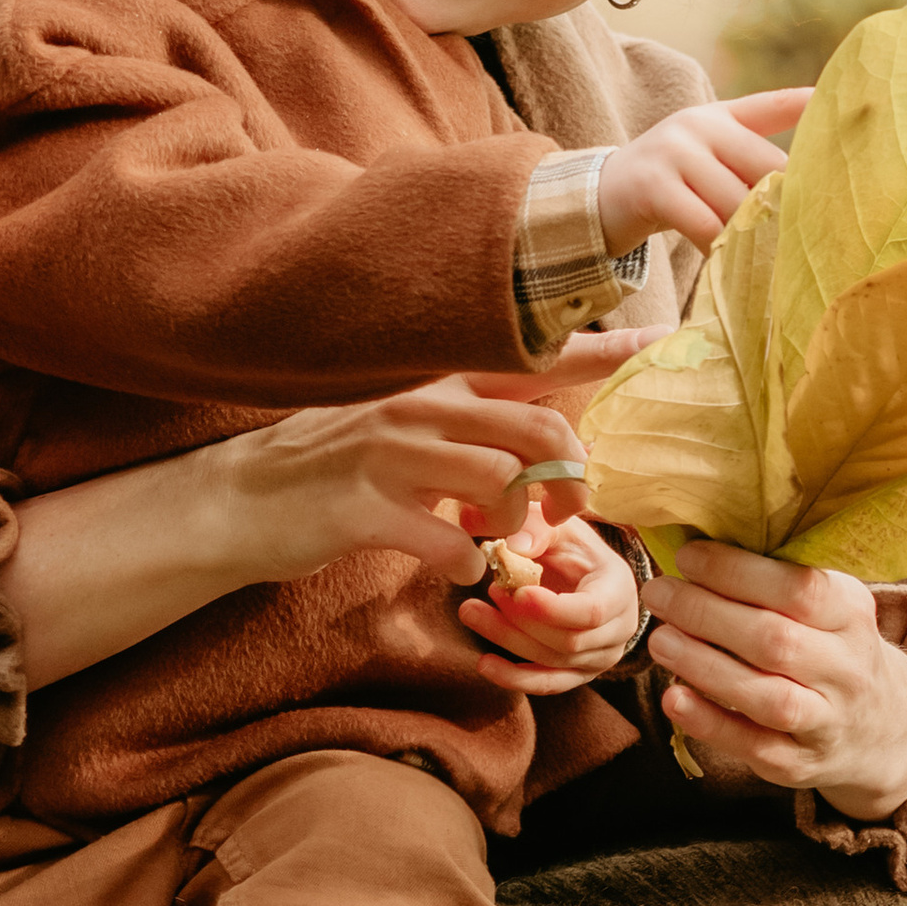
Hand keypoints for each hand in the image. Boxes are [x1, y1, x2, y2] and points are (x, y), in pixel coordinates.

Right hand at [222, 376, 592, 588]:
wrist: (239, 499)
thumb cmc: (333, 466)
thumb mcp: (404, 425)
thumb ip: (470, 425)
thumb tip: (539, 445)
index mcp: (437, 383)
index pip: (538, 358)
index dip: (606, 352)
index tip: (667, 343)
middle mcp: (419, 406)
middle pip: (539, 431)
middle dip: (569, 481)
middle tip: (562, 516)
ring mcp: (390, 455)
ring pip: (502, 483)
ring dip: (513, 525)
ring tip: (490, 535)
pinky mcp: (364, 509)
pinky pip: (448, 541)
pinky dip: (463, 561)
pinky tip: (448, 562)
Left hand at [454, 512, 644, 695]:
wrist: (583, 572)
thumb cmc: (570, 546)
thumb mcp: (559, 526)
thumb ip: (537, 529)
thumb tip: (514, 546)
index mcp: (619, 591)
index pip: (591, 612)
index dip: (551, 609)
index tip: (515, 593)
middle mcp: (618, 631)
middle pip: (568, 642)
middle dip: (521, 622)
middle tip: (490, 592)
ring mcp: (599, 657)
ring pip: (552, 662)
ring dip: (508, 640)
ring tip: (473, 612)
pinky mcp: (577, 673)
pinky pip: (548, 684)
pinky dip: (514, 678)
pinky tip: (485, 664)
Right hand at [599, 89, 809, 254]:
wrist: (599, 198)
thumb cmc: (669, 183)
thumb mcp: (707, 156)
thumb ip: (749, 155)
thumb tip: (807, 184)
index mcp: (718, 115)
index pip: (770, 106)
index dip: (808, 104)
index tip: (841, 105)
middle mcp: (698, 125)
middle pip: (762, 166)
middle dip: (787, 202)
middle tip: (816, 234)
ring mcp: (674, 152)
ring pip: (734, 199)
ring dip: (757, 233)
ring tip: (780, 259)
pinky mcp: (654, 186)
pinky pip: (702, 223)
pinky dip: (722, 248)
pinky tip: (734, 265)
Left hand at [641, 539, 906, 814]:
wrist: (879, 727)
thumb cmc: (831, 647)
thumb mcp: (829, 605)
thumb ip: (779, 579)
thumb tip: (698, 544)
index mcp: (852, 614)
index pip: (799, 588)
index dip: (737, 572)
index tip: (687, 557)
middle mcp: (847, 669)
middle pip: (776, 641)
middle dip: (707, 614)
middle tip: (659, 593)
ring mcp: (826, 721)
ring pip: (767, 697)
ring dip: (705, 666)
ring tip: (660, 640)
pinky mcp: (799, 763)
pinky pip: (755, 746)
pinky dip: (710, 723)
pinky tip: (674, 697)